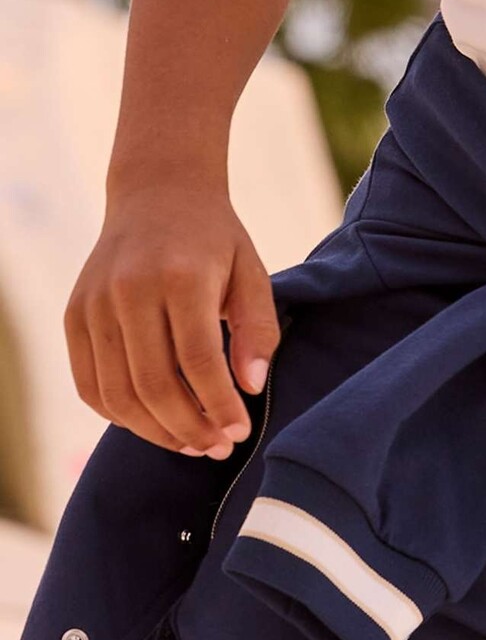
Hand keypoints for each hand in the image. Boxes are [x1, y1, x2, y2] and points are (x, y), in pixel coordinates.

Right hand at [64, 178, 281, 459]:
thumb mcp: (250, 271)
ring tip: (190, 442)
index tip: (240, 431)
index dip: (219, 405)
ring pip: (117, 394)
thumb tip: (250, 388)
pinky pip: (89, 384)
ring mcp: (94, 303)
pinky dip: (118, 414)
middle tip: (217, 447)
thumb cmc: (214, 239)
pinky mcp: (73, 314)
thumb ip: (257, 329)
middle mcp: (130, 289)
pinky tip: (152, 422)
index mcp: (181, 275)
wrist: (158, 193)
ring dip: (154, 430)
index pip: (198, 360)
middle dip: (189, 428)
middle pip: (154, 385)